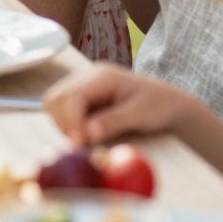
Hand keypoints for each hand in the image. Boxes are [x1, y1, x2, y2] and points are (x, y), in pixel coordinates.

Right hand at [42, 63, 191, 146]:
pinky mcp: (82, 96)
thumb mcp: (140, 115)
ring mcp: (82, 85)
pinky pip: (62, 109)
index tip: (78, 143)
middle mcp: (87, 76)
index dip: (71, 121)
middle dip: (62, 123)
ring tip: (82, 140)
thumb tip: (87, 134)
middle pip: (56, 97)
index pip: (73, 96)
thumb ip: (113, 122)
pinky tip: (84, 135)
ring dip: (62, 124)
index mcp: (102, 76)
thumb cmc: (159, 106)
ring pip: (55, 103)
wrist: (168, 103)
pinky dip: (67, 124)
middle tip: (79, 145)